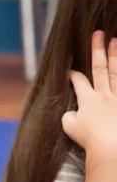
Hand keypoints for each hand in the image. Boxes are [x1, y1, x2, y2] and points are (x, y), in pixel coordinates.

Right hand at [62, 31, 116, 160]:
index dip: (73, 73)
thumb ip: (69, 116)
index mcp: (87, 99)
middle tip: (98, 33)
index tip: (70, 70)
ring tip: (115, 40)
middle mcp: (104, 95)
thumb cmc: (90, 139)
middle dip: (97, 50)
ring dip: (115, 55)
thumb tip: (71, 112)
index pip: (78, 81)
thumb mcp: (70, 127)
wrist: (112, 148)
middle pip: (100, 68)